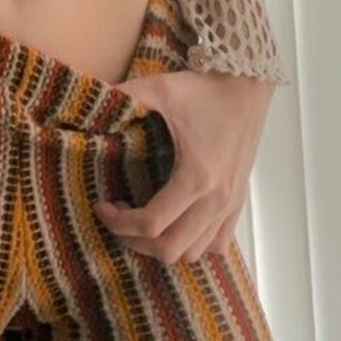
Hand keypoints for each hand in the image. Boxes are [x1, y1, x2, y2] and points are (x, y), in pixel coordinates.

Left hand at [94, 68, 276, 263]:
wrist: (248, 87)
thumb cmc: (206, 90)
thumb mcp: (160, 88)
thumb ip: (124, 95)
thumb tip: (93, 100)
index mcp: (196, 177)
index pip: (151, 224)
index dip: (118, 222)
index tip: (102, 205)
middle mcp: (216, 199)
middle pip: (169, 249)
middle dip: (134, 240)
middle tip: (117, 217)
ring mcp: (230, 204)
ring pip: (192, 253)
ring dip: (162, 245)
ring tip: (143, 221)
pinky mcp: (238, 202)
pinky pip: (217, 245)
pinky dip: (193, 244)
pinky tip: (175, 224)